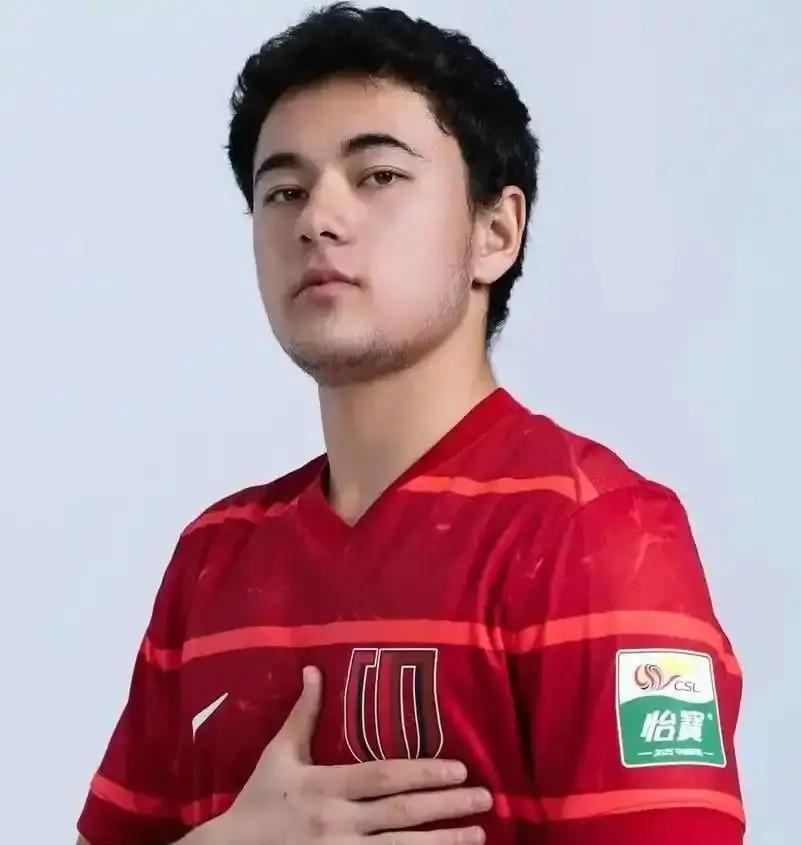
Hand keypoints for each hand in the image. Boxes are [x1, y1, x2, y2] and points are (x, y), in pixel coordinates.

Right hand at [193, 666, 490, 843]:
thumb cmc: (258, 799)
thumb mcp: (278, 753)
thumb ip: (302, 713)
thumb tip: (312, 669)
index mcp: (324, 785)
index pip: (384, 776)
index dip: (424, 772)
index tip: (460, 768)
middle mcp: (336, 822)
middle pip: (401, 814)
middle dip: (447, 807)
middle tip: (485, 799)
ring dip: (443, 844)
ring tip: (479, 835)